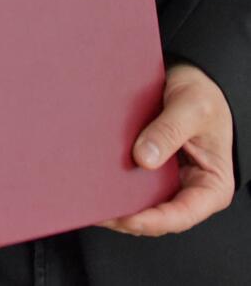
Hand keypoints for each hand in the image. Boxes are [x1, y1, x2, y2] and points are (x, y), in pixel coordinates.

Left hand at [101, 63, 234, 235]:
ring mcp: (167, 179)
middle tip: (95, 209)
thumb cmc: (203, 95)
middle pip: (157, 214)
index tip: (127, 218)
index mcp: (211, 186)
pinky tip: (91, 176)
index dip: (154, 221)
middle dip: (127, 216)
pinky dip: (112, 182)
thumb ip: (170, 132)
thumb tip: (143, 159)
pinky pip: (130, 180)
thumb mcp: (193, 109)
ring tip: (87, 198)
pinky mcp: (149, 166)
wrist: (192, 78)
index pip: (182, 215)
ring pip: (140, 201)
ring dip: (115, 201)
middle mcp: (189, 189)